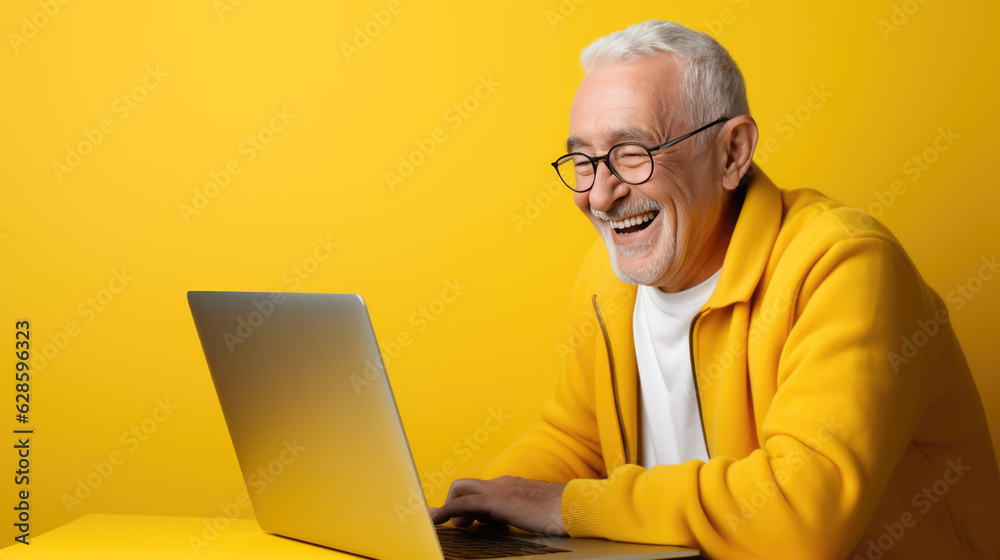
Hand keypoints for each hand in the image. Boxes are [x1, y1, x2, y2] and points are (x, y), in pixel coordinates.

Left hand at [428, 475, 567, 535]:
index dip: (469, 505)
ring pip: (461, 489)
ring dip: (449, 507)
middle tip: (461, 526)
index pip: (483, 490)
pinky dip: (446, 511)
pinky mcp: (496, 500)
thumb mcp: (539, 514)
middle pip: (466, 485)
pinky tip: (438, 522)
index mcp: (513, 486)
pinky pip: (463, 504)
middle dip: (455, 503)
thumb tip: (523, 524)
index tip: (467, 521)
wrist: (574, 507)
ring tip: (452, 527)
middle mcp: (503, 483)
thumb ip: (525, 515)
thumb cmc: (563, 513)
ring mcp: (499, 489)